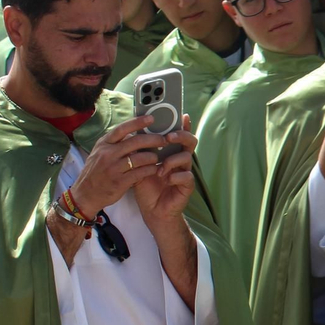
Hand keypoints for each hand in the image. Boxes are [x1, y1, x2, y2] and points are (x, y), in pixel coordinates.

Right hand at [68, 116, 167, 218]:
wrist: (85, 194)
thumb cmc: (96, 171)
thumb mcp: (100, 153)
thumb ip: (115, 144)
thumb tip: (135, 132)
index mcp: (103, 144)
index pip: (122, 129)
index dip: (138, 122)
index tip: (151, 118)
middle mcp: (107, 154)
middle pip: (135, 142)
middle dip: (153, 139)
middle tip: (164, 139)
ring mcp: (113, 168)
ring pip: (140, 158)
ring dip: (153, 157)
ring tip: (159, 157)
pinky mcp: (119, 182)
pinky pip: (141, 173)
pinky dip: (150, 169)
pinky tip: (155, 169)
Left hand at [133, 114, 198, 230]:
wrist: (152, 210)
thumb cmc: (147, 186)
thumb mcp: (141, 165)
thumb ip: (141, 150)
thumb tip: (134, 131)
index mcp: (170, 152)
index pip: (178, 134)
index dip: (182, 124)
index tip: (182, 114)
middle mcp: (180, 159)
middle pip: (190, 141)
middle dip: (181, 136)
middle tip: (168, 137)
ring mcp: (185, 171)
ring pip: (187, 157)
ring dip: (172, 161)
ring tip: (160, 170)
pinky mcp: (187, 185)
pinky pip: (186, 176)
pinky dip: (175, 176)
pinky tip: (166, 180)